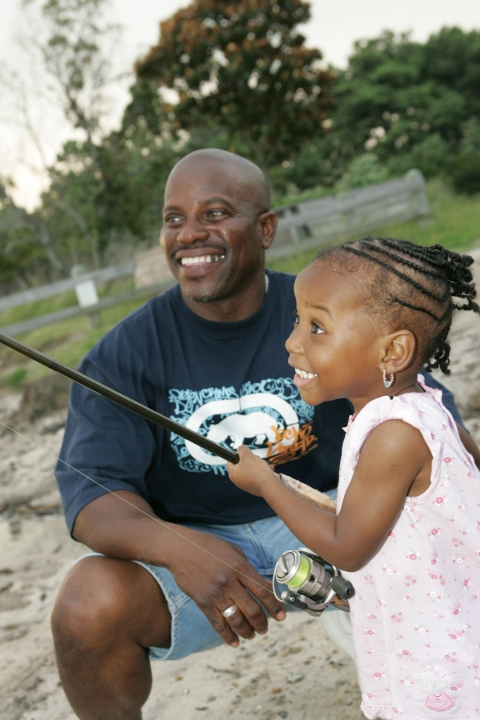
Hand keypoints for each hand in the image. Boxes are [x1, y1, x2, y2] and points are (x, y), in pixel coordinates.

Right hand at [163, 526, 285, 646]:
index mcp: (239, 567)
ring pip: (236, 620)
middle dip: (262, 623)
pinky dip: (227, 636)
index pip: (262, 591)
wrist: (180, 549)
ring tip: (253, 634)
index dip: (275, 606)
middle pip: (252, 609)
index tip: (282, 616)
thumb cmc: (209, 546)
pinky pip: (217, 624)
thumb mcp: (233, 551)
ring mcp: (215, 594)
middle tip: (266, 628)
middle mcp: (229, 582)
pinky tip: (235, 642)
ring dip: (248, 631)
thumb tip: (263, 585)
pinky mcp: (203, 603)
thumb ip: (248, 569)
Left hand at [227, 445, 277, 496]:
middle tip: (256, 459)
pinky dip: (264, 472)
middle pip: (243, 464)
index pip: (230, 461)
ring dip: (259, 465)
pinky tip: (269, 472)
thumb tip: (240, 450)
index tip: (245, 453)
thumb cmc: (256, 470)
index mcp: (233, 474)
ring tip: (264, 466)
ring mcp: (247, 485)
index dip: (237, 454)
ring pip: (252, 469)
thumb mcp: (247, 455)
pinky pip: (258, 476)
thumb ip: (242, 449)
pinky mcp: (256, 487)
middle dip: (251, 460)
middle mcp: (238, 481)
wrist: (269, 486)